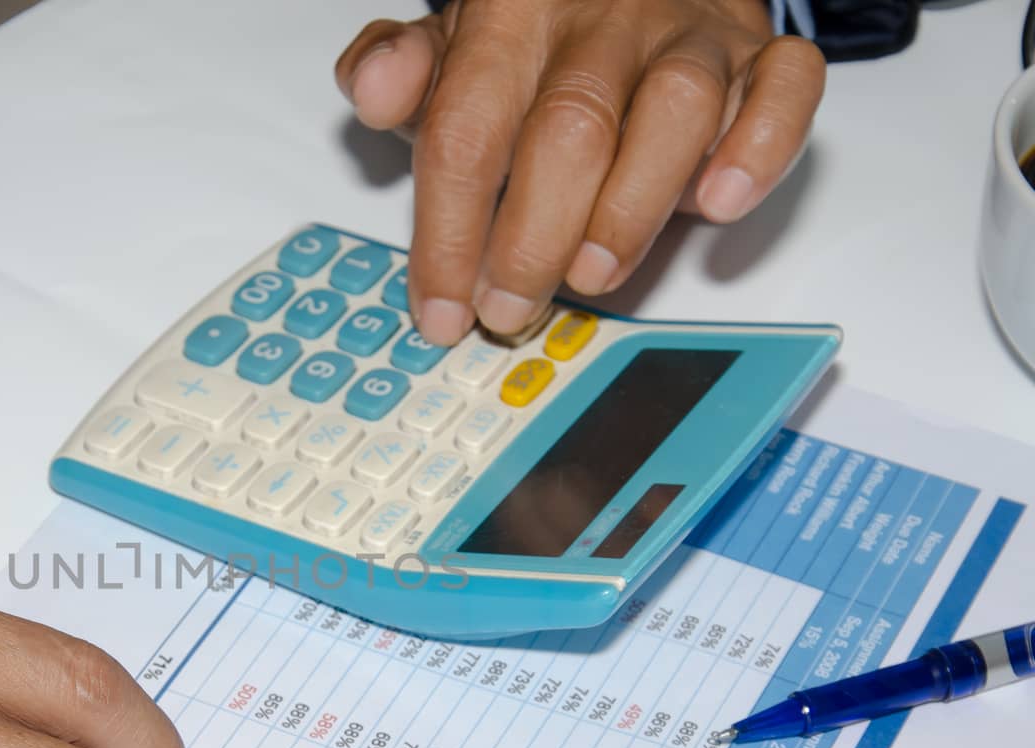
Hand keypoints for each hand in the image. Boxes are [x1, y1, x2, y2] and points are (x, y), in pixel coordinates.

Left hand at [336, 0, 825, 342]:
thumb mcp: (453, 51)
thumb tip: (372, 86)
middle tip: (510, 308)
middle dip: (532, 238)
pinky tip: (720, 203)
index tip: (440, 308)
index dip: (446, 229)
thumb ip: (402, 71)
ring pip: (675, 111)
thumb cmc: (538, 36)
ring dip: (633, 208)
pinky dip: (761, 146)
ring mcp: (686, 32)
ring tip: (595, 273)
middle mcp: (603, 16)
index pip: (468, 127)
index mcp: (512, 13)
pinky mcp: (757, 50)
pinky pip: (784, 84)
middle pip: (570, 129)